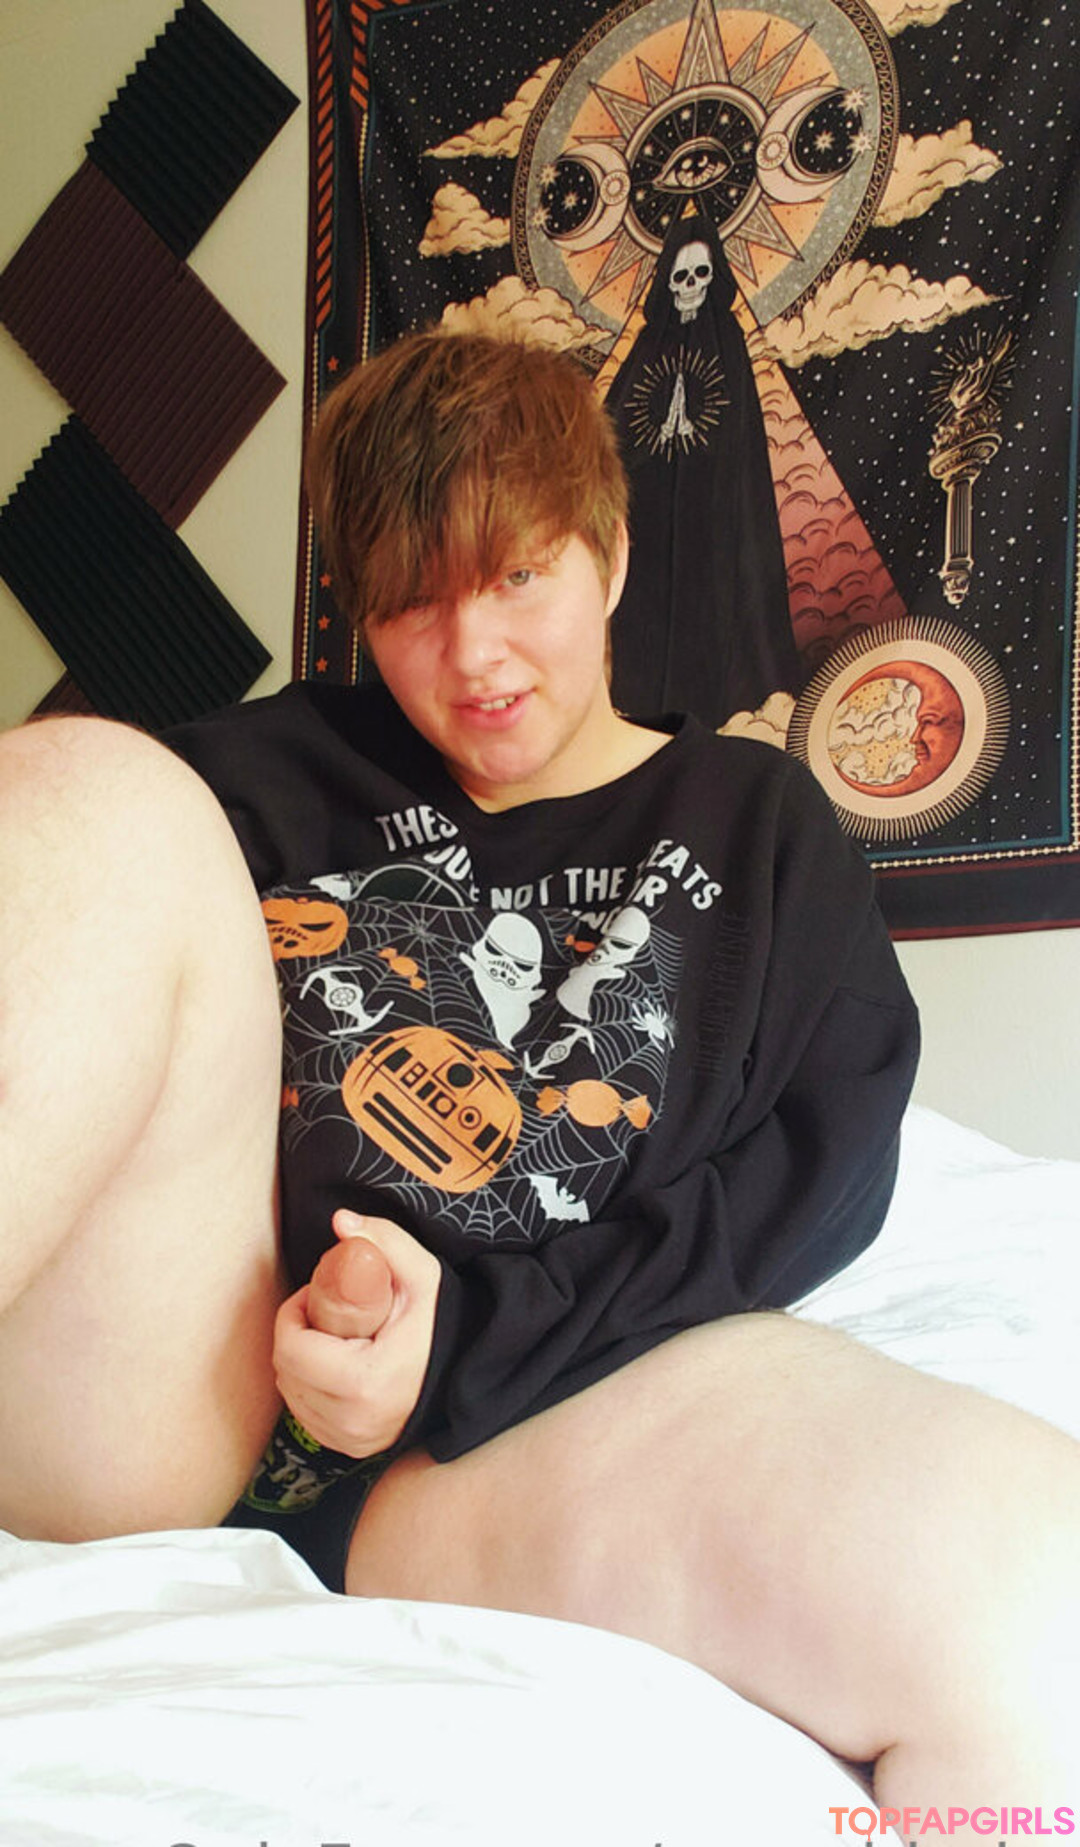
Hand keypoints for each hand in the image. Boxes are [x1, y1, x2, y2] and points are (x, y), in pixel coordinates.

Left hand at [273, 1210, 440, 1456]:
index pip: (292, 1349)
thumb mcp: (422, 1276)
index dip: (293, 1313)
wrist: (470, 1372)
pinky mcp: (353, 1448)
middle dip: (294, 1334)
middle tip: (322, 1310)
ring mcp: (353, 1440)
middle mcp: (354, 1421)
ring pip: (292, 1394)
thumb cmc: (444, 1324)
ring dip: (298, 1361)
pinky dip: (309, 1388)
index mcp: (365, 1382)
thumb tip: (341, 1221)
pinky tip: (334, 1365)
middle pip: (287, 1372)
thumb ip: (384, 1241)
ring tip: (331, 1335)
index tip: (315, 1293)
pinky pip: (307, 1415)